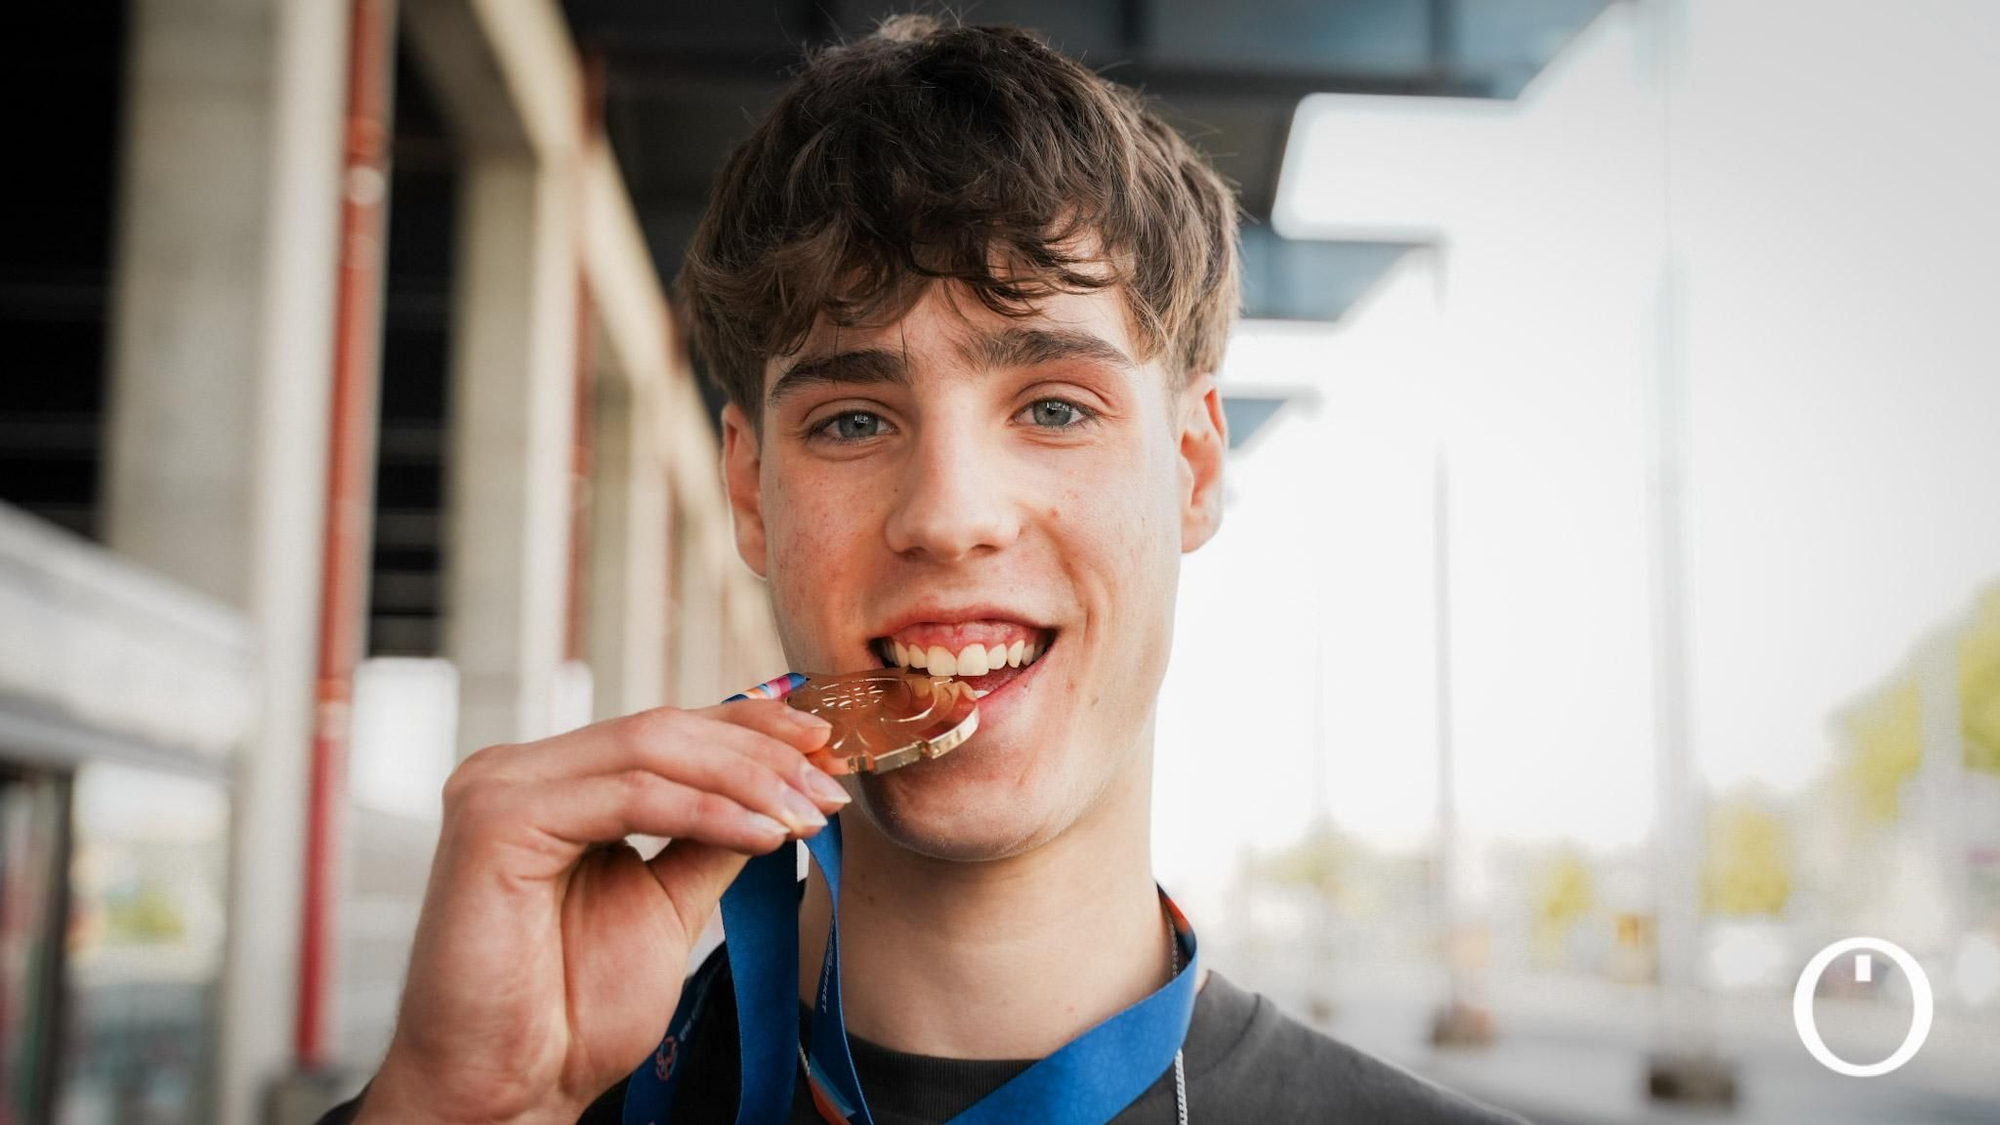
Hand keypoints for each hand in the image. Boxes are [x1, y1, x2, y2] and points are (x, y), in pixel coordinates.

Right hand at [354, 700, 846, 1124]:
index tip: (826, 745)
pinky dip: (706, 811)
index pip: (665, 729)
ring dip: (746, 780)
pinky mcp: (496, 819)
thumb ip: (709, 838)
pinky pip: (629, 796)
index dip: (751, 726)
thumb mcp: (668, 905)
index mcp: (553, 784)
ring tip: (807, 817)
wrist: (508, 1088)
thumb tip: (782, 787)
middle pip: (663, 729)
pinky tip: (762, 834)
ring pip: (650, 749)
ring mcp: (501, 788)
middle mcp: (519, 772)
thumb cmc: (571, 1013)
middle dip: (761, 754)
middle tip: (830, 789)